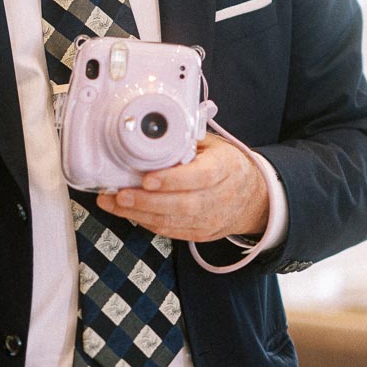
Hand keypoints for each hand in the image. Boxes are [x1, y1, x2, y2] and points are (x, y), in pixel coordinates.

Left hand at [96, 132, 269, 242]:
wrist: (253, 199)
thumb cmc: (228, 166)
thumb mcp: (215, 146)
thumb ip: (188, 141)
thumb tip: (154, 133)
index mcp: (225, 169)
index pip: (200, 177)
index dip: (172, 180)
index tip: (147, 179)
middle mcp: (219, 197)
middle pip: (182, 205)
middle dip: (146, 202)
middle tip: (119, 194)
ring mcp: (210, 219)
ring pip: (172, 222)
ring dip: (138, 214)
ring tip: (113, 203)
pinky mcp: (199, 233)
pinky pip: (170, 231)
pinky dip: (146, 222)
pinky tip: (128, 212)